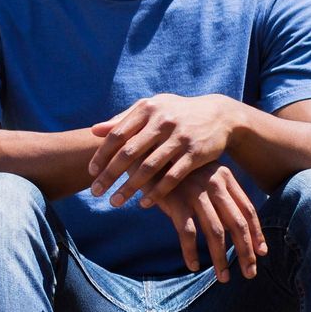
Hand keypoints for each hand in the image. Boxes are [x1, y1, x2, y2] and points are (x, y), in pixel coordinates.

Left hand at [88, 94, 237, 207]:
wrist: (219, 115)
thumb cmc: (176, 112)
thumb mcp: (152, 108)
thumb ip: (124, 119)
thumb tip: (94, 130)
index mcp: (147, 109)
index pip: (117, 135)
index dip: (102, 155)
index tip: (91, 173)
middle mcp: (162, 122)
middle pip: (129, 153)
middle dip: (109, 175)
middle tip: (95, 192)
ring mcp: (179, 138)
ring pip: (149, 167)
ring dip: (130, 188)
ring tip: (115, 202)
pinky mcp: (196, 154)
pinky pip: (172, 177)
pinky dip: (157, 192)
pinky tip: (143, 203)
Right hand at [148, 162, 267, 281]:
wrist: (142, 148)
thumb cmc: (172, 166)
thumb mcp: (201, 171)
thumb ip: (217, 190)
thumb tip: (231, 218)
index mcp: (224, 177)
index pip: (248, 209)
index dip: (256, 233)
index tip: (261, 253)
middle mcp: (214, 184)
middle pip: (237, 224)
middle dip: (245, 252)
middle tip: (249, 273)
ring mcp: (195, 192)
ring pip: (215, 232)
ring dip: (221, 258)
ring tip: (223, 278)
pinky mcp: (175, 201)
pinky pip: (187, 233)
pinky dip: (190, 252)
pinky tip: (193, 266)